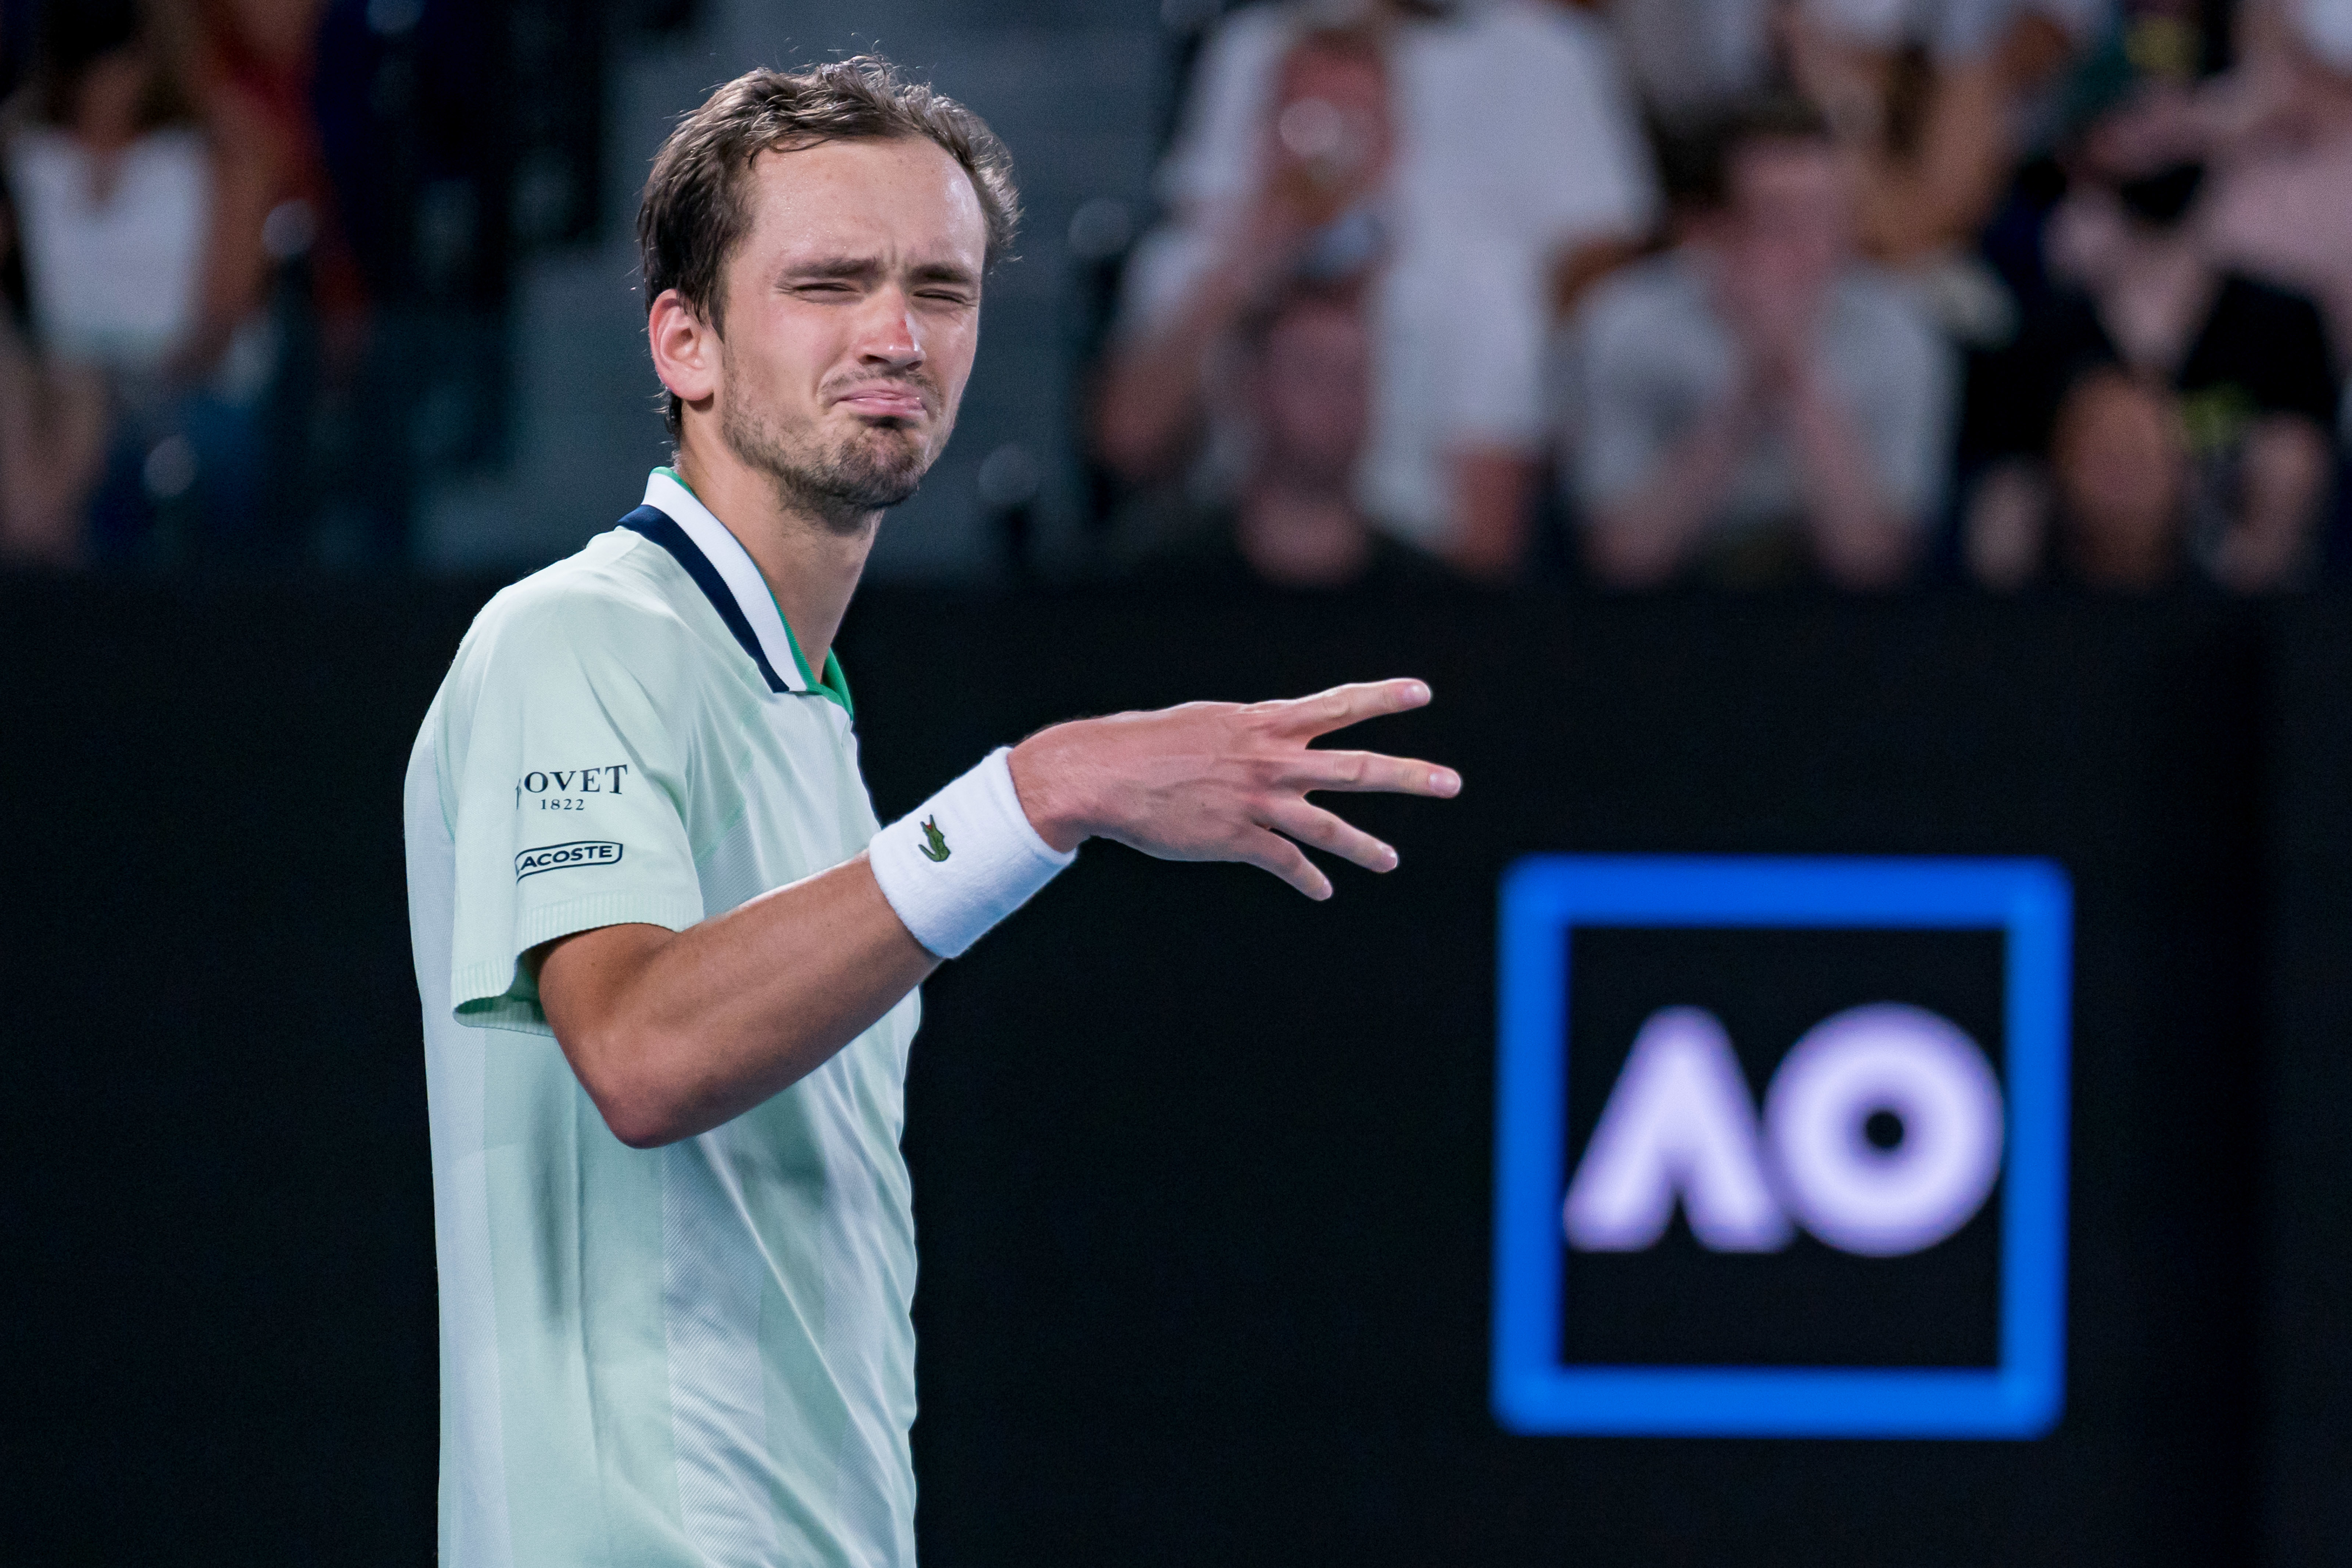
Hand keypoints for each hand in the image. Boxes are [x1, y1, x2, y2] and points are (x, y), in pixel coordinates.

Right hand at [1008, 679, 1461, 899]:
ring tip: (1392, 862)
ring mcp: (1257, 802)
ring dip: (1367, 847)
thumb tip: (1275, 736)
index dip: (1382, 697)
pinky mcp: (1237, 839)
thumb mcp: (1211, 723)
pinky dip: (1309, 879)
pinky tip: (1324, 890)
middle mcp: (1271, 760)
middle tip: (1451, 782)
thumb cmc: (1150, 742)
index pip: (1337, 704)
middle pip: (1356, 769)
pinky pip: (1287, 863)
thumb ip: (1252, 732)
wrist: (1104, 774)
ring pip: (1328, 828)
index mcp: (1265, 723)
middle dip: (1409, 776)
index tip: (1421, 693)